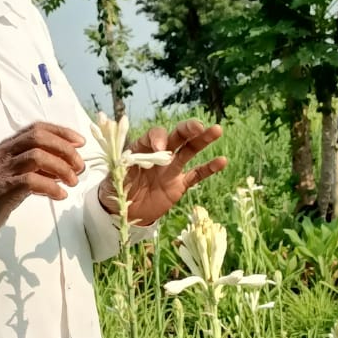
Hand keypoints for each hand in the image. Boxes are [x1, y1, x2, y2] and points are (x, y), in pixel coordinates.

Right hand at [0, 122, 85, 241]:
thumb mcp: (18, 172)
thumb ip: (39, 165)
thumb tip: (68, 163)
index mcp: (9, 145)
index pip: (37, 128)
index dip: (61, 132)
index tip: (80, 142)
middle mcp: (5, 153)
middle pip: (39, 139)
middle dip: (65, 150)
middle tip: (79, 166)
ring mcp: (3, 170)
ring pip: (37, 157)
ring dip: (61, 168)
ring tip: (72, 182)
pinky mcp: (3, 189)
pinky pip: (31, 182)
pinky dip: (51, 187)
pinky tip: (60, 195)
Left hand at [98, 119, 227, 225]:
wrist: (122, 211)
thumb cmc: (115, 188)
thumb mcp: (115, 174)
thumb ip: (124, 163)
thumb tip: (139, 158)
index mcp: (143, 147)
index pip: (155, 134)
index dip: (159, 138)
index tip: (159, 148)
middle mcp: (160, 155)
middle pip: (176, 137)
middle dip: (187, 129)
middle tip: (198, 126)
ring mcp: (171, 169)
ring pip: (190, 151)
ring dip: (203, 140)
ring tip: (217, 130)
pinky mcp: (179, 185)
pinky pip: (196, 175)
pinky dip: (209, 168)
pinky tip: (222, 161)